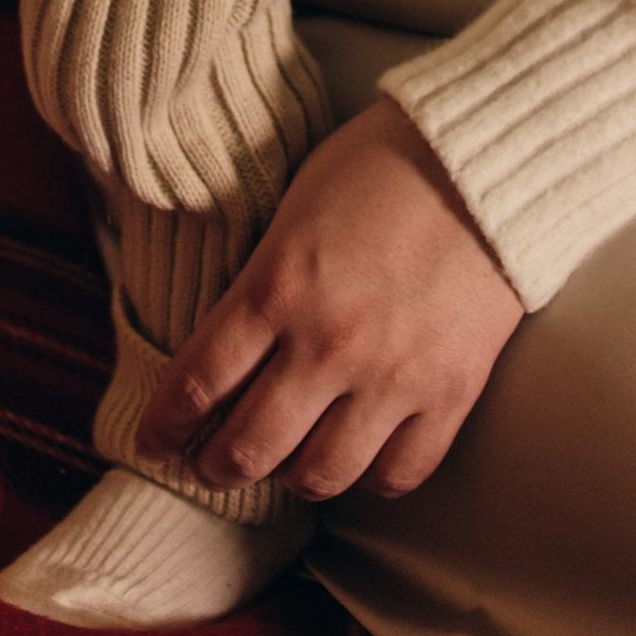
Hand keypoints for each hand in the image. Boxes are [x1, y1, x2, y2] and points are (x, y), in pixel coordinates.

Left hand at [138, 97, 523, 501]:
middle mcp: (327, 345)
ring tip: (284, 466)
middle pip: (249, 447)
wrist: (483, 158)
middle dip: (216, 466)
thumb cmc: (382, 163)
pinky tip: (358, 458)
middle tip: (208, 466)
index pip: (198, 382)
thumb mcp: (295, 204)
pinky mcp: (449, 395)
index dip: (166, 425)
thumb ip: (263, 277)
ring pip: (319, 475)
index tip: (152, 444)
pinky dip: (370, 477)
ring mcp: (391, 378)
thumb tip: (235, 335)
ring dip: (291, 477)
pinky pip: (396, 475)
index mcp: (277, 287)